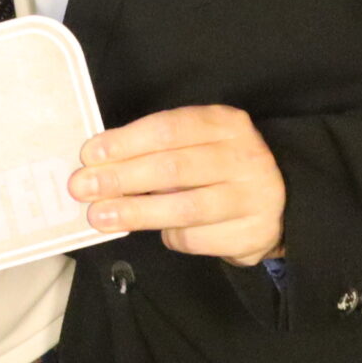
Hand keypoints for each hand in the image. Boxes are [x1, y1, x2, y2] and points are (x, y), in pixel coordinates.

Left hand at [71, 105, 285, 265]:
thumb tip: (96, 164)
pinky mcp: (252, 233)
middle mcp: (244, 156)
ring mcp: (253, 197)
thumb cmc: (217, 168)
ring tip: (99, 216)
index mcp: (225, 124)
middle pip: (174, 168)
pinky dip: (170, 236)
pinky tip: (158, 232)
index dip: (126, 142)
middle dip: (121, 178)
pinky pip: (197, 238)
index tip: (90, 155)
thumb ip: (154, 149)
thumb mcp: (194, 144)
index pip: (169, 129)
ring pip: (186, 207)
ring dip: (136, 212)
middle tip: (83, 188)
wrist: (278, 203)